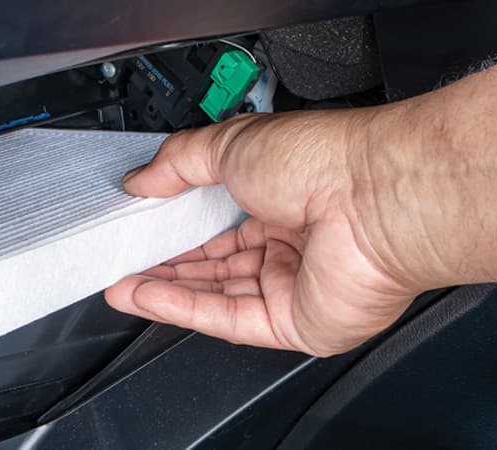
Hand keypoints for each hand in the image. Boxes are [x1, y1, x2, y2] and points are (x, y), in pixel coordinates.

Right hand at [105, 110, 424, 356]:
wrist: (374, 199)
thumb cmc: (325, 162)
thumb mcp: (231, 143)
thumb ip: (178, 163)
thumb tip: (141, 179)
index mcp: (284, 197)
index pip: (218, 223)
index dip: (176, 228)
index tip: (138, 230)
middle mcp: (292, 244)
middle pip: (215, 264)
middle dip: (166, 265)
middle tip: (123, 262)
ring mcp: (294, 285)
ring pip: (217, 296)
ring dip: (166, 290)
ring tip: (122, 283)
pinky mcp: (295, 323)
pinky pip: (228, 320)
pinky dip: (184, 309)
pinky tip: (147, 296)